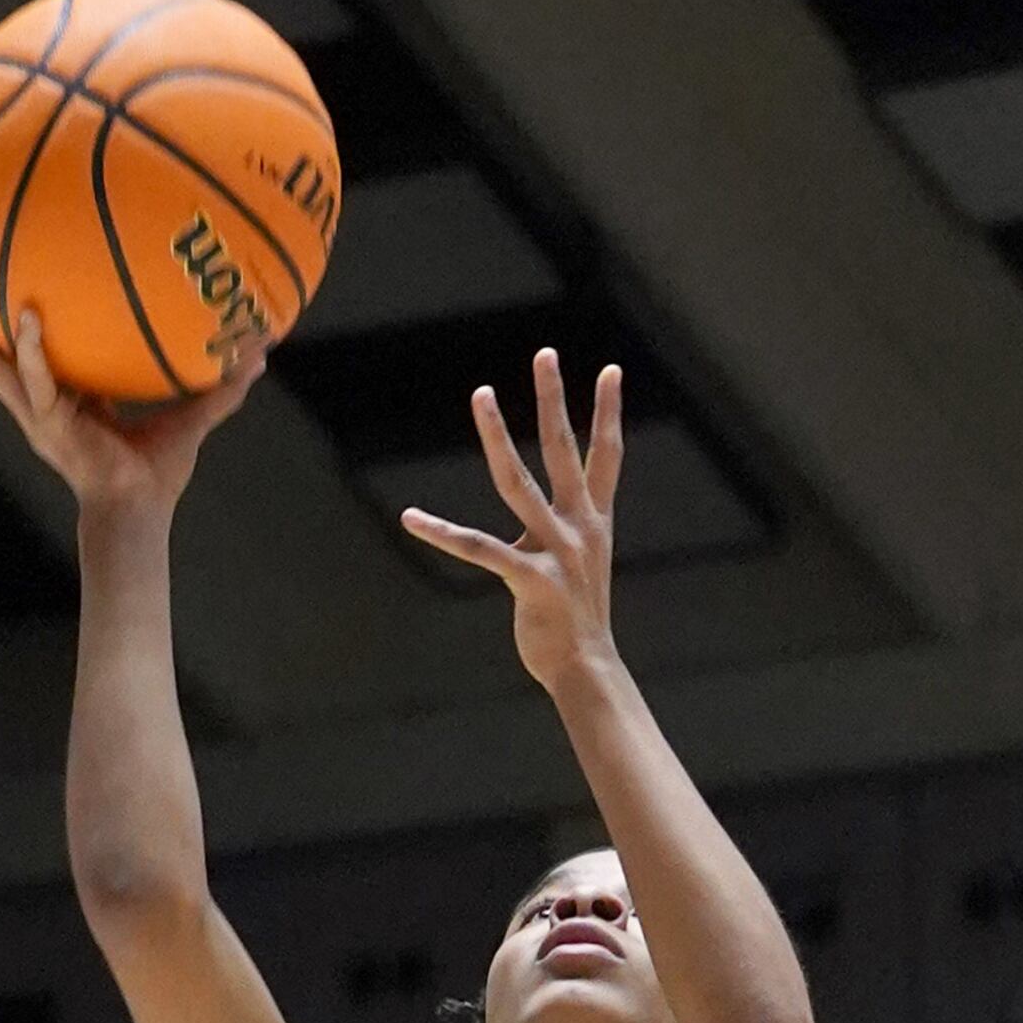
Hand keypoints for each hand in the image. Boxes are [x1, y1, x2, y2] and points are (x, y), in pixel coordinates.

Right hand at [0, 283, 265, 522]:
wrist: (137, 514)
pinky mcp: (48, 423)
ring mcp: (38, 414)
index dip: (29, 326)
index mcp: (70, 401)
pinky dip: (32, 351)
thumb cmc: (157, 475)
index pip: (44, 356)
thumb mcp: (188, 419)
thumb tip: (259, 352)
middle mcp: (45, 404)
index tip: (15, 289)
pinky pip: (36, 380)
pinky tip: (27, 318)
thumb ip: (219, 386)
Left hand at [400, 348, 621, 699]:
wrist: (586, 669)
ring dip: (497, 435)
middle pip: (564, 450)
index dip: (608, 413)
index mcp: (594, 522)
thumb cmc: (577, 621)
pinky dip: (441, 534)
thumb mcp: (579, 567)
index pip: (606, 456)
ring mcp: (556, 551)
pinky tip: (411, 518)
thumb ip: (560, 537)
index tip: (611, 371)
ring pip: (518, 482)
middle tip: (545, 353)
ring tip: (482, 393)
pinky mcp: (530, 580)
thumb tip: (535, 529)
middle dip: (555, 399)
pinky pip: (479, 549)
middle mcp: (579, 527)